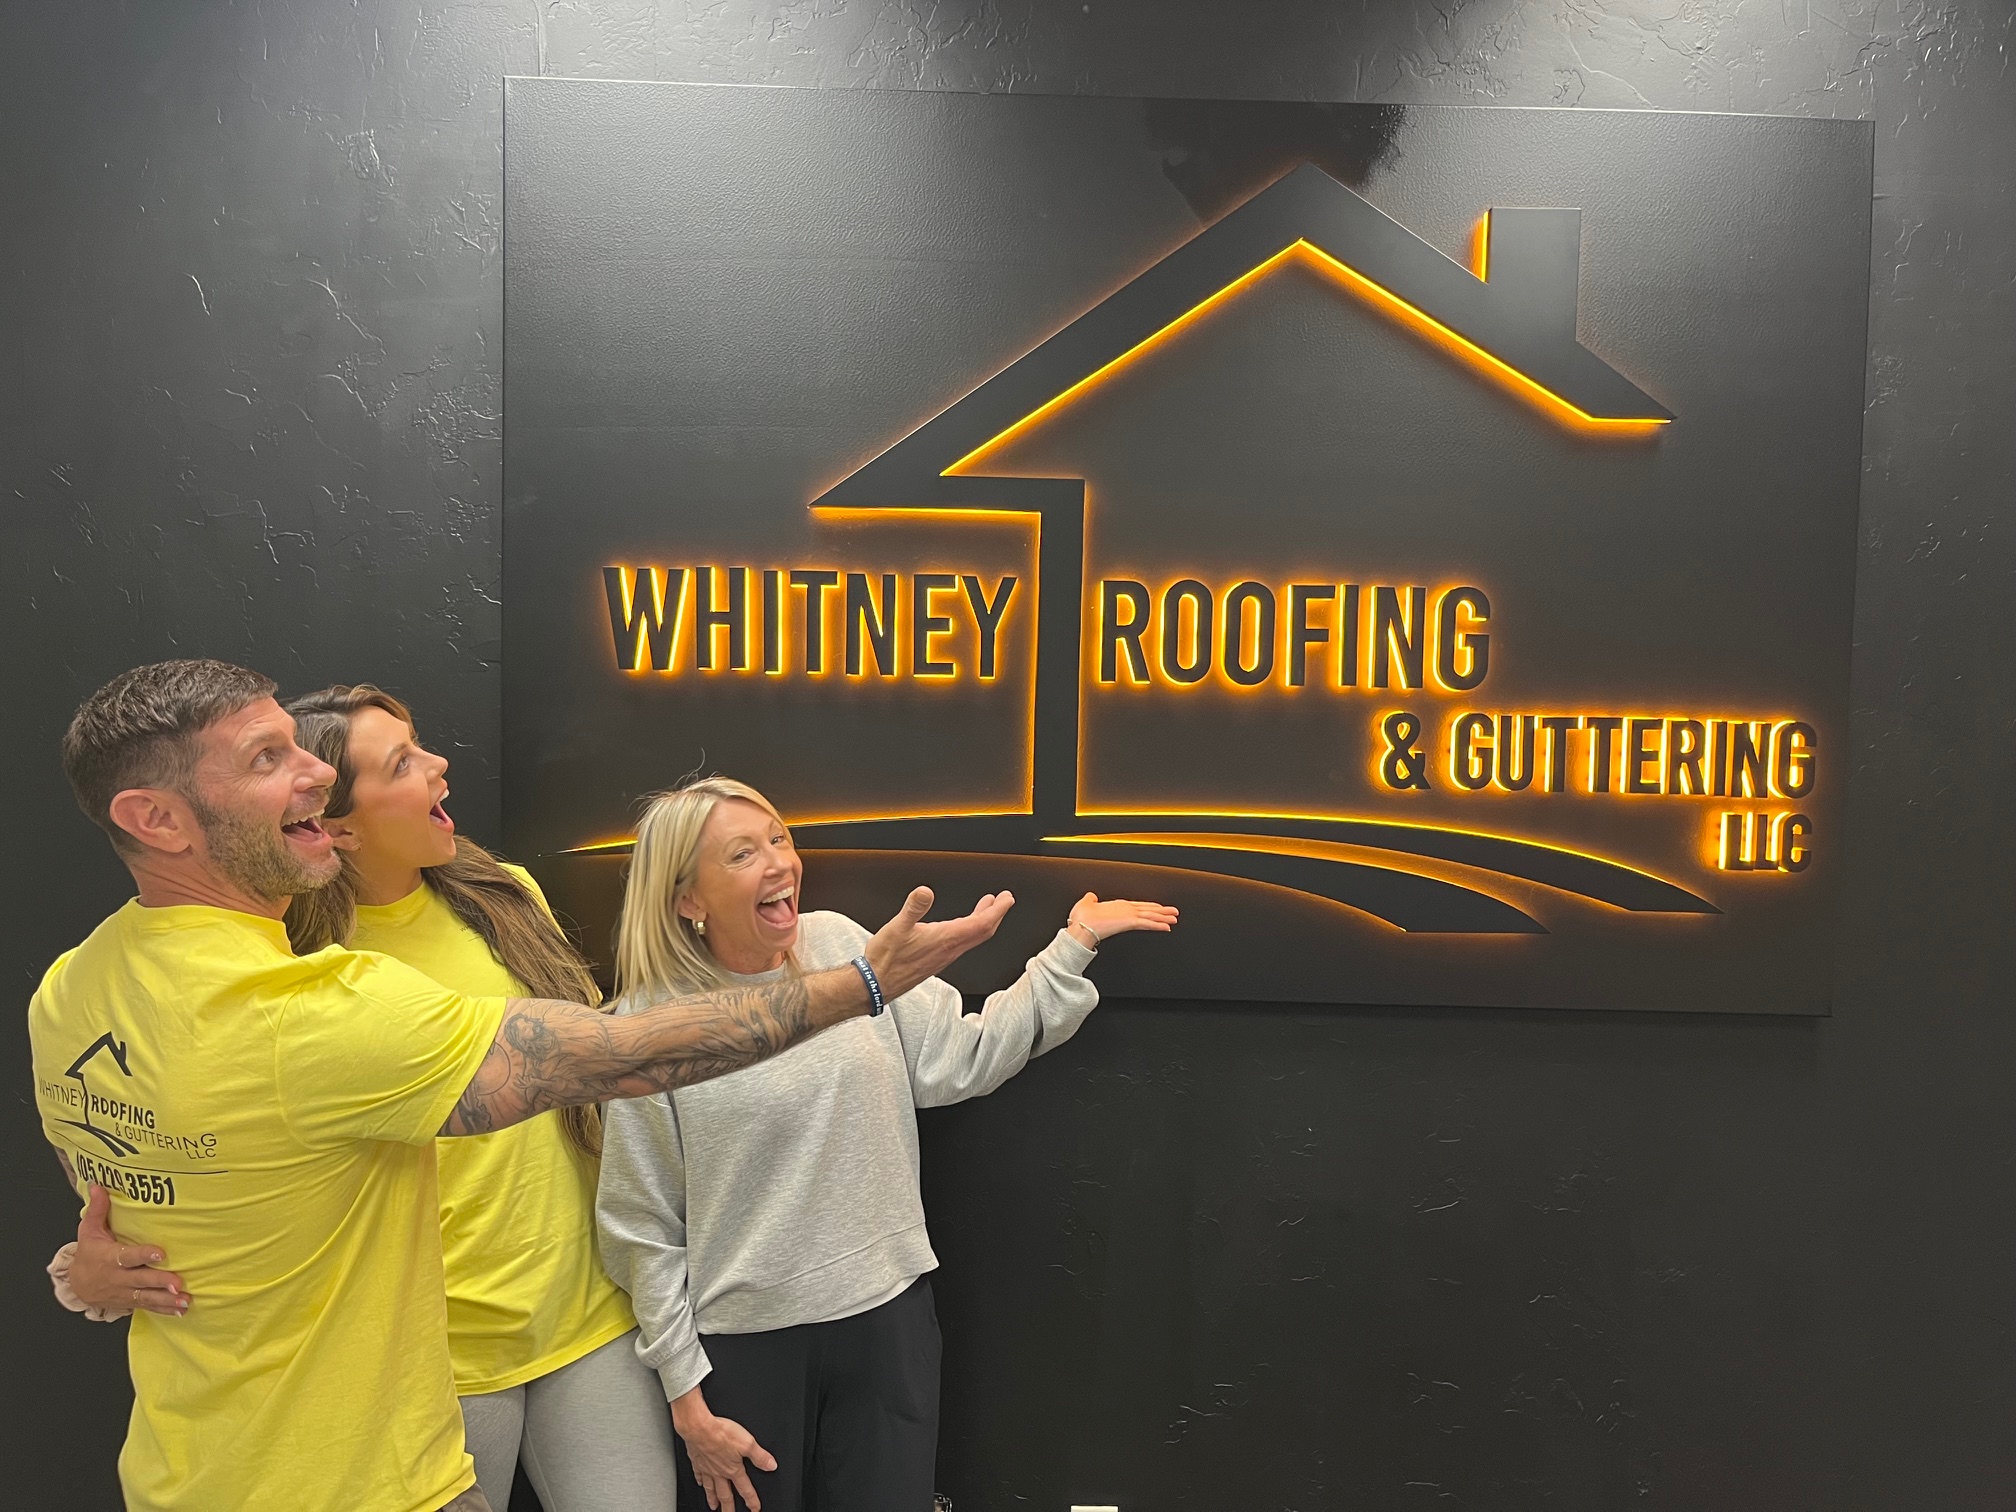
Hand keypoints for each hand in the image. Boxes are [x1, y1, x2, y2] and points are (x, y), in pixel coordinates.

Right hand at [62, 1184, 186, 1316]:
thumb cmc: (89, 1255)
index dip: (143, 1255)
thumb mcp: (89, 1232)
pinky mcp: (131, 1301)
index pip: (127, 1256)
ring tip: (185, 1300)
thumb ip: (98, 1210)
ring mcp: (125, 1292)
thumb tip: (97, 1185)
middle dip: (159, 1282)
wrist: (77, 1286)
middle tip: (178, 1282)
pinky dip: (165, 1310)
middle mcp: (118, 1277)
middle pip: (141, 1280)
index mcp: (109, 1258)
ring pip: (146, 1297)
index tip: (160, 1253)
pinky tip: (181, 1310)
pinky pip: (148, 1307)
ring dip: (166, 1300)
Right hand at [672, 1386, 775, 1510]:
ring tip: (714, 1507)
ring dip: (713, 1499)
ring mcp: (707, 1468)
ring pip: (711, 1488)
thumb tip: (771, 1465)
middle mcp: (719, 1472)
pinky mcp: (697, 1461)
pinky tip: (700, 1484)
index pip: (745, 1489)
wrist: (699, 1428)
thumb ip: (760, 1456)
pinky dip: (700, 1481)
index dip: (751, 1500)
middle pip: (726, 1495)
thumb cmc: (721, 1434)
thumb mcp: (748, 1443)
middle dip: (729, 1507)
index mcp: (733, 1469)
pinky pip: (699, 1475)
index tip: (755, 1509)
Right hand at [864, 886, 1014, 1000]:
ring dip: (984, 921)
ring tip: (988, 908)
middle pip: (982, 932)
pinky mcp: (937, 960)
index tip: (1007, 899)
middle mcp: (949, 950)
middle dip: (996, 914)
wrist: (876, 984)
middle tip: (1004, 900)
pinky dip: (969, 930)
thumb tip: (926, 891)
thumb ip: (913, 908)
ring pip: (973, 938)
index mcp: (945, 939)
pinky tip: (962, 925)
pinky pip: (962, 944)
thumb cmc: (886, 959)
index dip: (997, 910)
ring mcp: (944, 956)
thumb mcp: (897, 927)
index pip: (981, 924)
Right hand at [1067, 892, 1178, 946]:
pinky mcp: (1130, 922)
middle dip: (1161, 911)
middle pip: (1148, 909)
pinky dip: (1158, 925)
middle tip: (1173, 912)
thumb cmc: (1082, 918)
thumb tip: (1091, 896)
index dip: (1149, 907)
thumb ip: (1091, 900)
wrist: (1082, 926)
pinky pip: (1148, 924)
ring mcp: (1129, 914)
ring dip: (1164, 917)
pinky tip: (1167, 927)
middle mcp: (1125, 908)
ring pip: (1151, 915)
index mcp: (1117, 905)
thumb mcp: (1086, 904)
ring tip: (1175, 918)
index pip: (1137, 906)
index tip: (1157, 908)